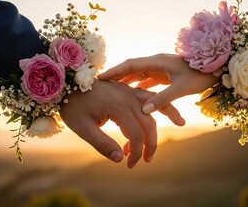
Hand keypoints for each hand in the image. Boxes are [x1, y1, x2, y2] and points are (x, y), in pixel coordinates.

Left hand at [59, 79, 183, 167]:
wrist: (67, 82)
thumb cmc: (72, 105)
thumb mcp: (82, 127)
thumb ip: (101, 143)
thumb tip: (120, 159)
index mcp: (117, 107)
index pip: (135, 134)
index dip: (136, 152)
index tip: (129, 164)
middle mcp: (127, 98)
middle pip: (148, 124)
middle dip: (150, 144)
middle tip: (146, 160)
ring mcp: (128, 91)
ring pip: (154, 106)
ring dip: (165, 117)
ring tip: (180, 124)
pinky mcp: (127, 89)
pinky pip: (147, 96)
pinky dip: (158, 103)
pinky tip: (161, 112)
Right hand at [98, 54, 218, 115]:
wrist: (218, 67)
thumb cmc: (200, 76)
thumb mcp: (181, 89)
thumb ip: (163, 99)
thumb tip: (144, 111)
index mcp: (157, 62)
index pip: (130, 65)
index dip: (114, 72)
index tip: (100, 79)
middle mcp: (156, 62)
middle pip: (131, 68)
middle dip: (116, 76)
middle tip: (100, 86)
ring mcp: (161, 67)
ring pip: (138, 73)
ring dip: (126, 81)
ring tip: (112, 91)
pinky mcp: (166, 73)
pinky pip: (147, 78)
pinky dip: (138, 85)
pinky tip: (133, 94)